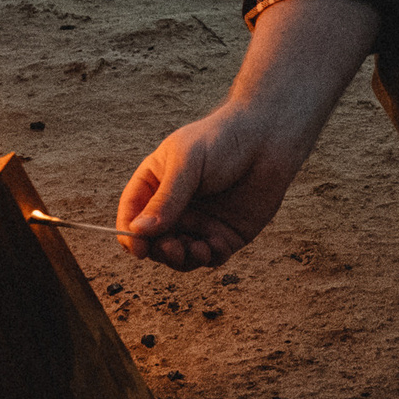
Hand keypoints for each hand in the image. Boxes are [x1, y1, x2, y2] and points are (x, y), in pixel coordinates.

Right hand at [114, 100, 306, 269]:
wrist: (268, 138)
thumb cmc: (222, 140)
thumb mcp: (187, 163)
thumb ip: (166, 198)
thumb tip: (139, 231)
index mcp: (156, 184)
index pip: (132, 215)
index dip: (130, 235)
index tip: (138, 248)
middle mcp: (175, 207)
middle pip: (154, 242)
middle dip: (159, 251)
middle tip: (172, 248)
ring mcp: (200, 222)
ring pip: (180, 255)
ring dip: (182, 259)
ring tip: (195, 250)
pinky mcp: (226, 234)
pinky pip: (210, 256)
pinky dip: (208, 257)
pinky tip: (215, 246)